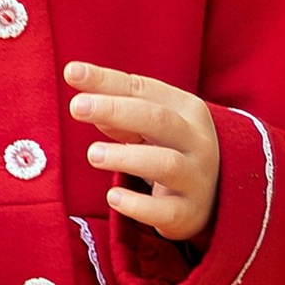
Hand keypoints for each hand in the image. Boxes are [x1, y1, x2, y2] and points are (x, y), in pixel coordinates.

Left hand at [64, 61, 219, 243]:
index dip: (107, 80)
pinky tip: (113, 198)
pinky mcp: (189, 212)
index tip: (72, 71)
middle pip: (158, 119)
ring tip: (92, 154)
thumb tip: (86, 104)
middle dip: (116, 110)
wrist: (213, 199)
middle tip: (77, 107)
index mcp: (187, 110)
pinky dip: (138, 205)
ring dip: (126, 157)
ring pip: (165, 163)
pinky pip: (166, 210)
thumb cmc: (170, 150)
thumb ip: (119, 114)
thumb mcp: (150, 127)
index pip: (143, 89)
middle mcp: (197, 140)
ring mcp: (196, 178)